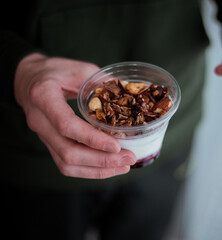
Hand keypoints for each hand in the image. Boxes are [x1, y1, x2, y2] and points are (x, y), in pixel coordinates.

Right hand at [14, 53, 135, 178]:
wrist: (28, 79)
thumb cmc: (55, 71)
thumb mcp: (79, 69)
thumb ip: (102, 81)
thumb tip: (130, 94)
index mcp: (43, 96)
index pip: (66, 125)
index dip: (92, 139)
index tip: (116, 146)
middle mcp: (39, 121)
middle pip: (68, 152)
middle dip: (102, 160)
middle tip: (129, 159)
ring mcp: (42, 136)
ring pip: (67, 164)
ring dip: (97, 170)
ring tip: (123, 166)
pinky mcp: (49, 144)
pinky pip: (66, 164)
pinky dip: (89, 170)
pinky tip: (109, 168)